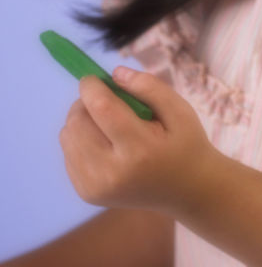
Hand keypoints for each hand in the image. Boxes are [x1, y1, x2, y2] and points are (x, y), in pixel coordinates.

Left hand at [58, 68, 216, 213]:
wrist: (188, 191)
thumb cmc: (187, 146)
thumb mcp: (182, 112)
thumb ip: (151, 88)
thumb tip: (115, 74)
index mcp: (140, 150)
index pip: (102, 108)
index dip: (92, 87)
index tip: (94, 79)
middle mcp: (112, 172)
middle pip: (77, 123)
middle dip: (85, 104)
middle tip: (105, 102)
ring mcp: (96, 186)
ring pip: (68, 137)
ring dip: (81, 122)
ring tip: (106, 124)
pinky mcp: (86, 192)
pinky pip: (68, 154)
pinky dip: (81, 141)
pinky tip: (104, 145)